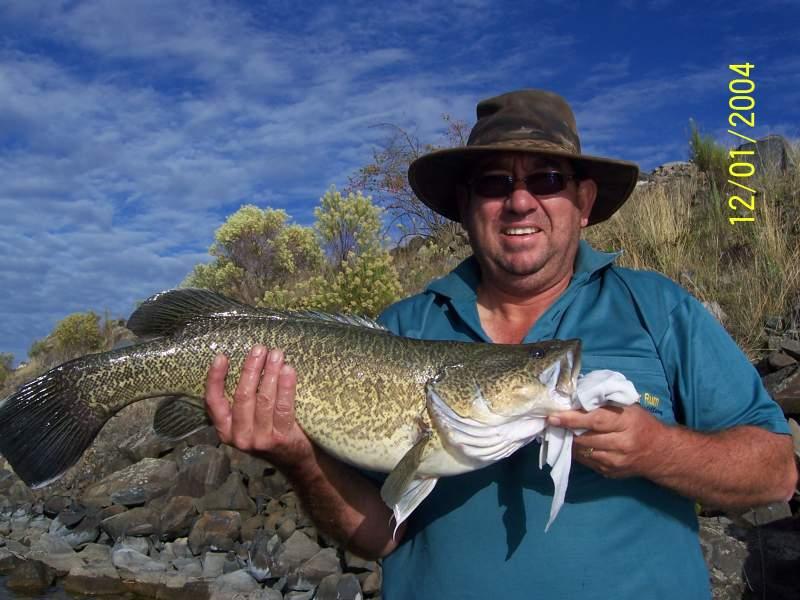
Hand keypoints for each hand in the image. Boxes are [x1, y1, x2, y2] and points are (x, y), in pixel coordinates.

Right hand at [205, 345, 314, 469]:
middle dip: (251, 369)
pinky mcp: (281, 439)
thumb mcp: (248, 420)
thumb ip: (243, 399)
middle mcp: (239, 436)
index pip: (213, 402)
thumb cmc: (269, 430)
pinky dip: (286, 386)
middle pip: (243, 396)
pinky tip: (288, 370)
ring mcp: (260, 440)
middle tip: (259, 348)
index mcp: (225, 429)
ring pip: (264, 400)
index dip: (215, 378)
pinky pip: (283, 407)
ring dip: (270, 373)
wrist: (295, 459)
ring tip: (276, 354)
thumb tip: (248, 361)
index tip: (222, 357)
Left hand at [548, 404, 666, 478]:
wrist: (661, 452)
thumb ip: (606, 403)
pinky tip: (574, 444)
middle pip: (586, 438)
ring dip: (570, 442)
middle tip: (553, 423)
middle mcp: (622, 443)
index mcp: (627, 422)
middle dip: (567, 431)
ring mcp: (616, 461)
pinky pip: (587, 462)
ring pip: (584, 452)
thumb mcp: (629, 408)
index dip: (572, 419)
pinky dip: (578, 452)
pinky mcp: (611, 472)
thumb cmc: (642, 424)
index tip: (554, 417)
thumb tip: (577, 398)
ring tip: (562, 432)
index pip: (595, 420)